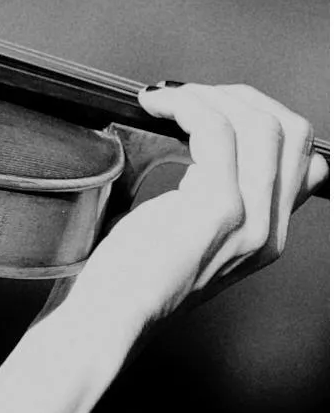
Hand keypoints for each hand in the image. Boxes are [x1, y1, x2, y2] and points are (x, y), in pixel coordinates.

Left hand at [76, 82, 323, 324]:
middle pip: (288, 131)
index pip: (302, 156)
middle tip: (186, 95)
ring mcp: (250, 220)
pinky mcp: (216, 209)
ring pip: (259, 124)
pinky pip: (215, 131)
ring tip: (166, 98)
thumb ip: (211, 193)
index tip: (209, 105)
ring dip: (207, 96)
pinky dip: (185, 105)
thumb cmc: (130, 273)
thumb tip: (207, 137)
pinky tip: (154, 106)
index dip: (258, 115)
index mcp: (267, 234)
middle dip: (236, 96)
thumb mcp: (186, 231)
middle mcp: (269, 229)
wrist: (110, 317)